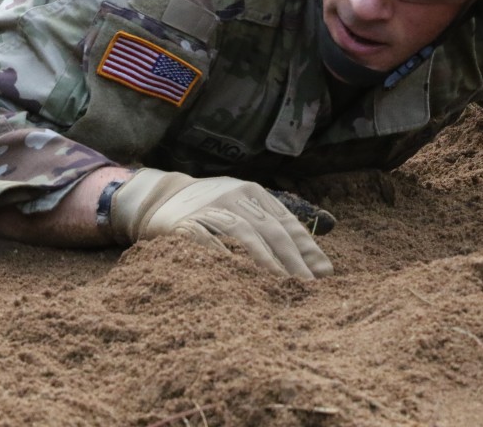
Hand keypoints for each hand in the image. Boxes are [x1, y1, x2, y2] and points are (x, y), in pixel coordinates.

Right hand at [109, 169, 333, 278]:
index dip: (308, 248)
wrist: (158, 199)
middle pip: (271, 230)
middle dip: (293, 260)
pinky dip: (225, 260)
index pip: (287, 222)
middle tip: (309, 288)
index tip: (325, 274)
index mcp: (254, 193)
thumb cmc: (212, 210)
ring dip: (266, 262)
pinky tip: (239, 278)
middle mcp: (235, 196)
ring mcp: (209, 209)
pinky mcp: (185, 225)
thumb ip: (277, 225)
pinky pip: (208, 243)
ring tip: (282, 287)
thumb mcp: (245, 206)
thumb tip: (324, 254)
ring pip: (244, 235)